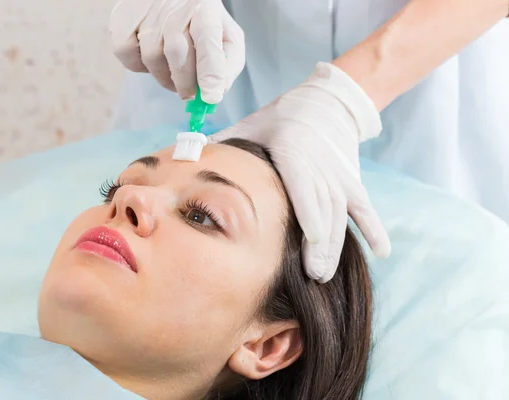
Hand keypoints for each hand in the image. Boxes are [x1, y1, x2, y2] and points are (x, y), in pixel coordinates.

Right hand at [109, 0, 244, 103]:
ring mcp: (146, 12)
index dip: (210, 72)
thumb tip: (217, 91)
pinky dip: (139, 66)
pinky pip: (128, 57)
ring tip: (173, 72)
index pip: (207, 39)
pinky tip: (151, 57)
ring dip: (164, 76)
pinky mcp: (122, 20)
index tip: (210, 96)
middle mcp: (174, 7)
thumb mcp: (224, 33)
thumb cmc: (199, 20)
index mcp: (204, 8)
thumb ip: (229, 62)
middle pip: (177, 53)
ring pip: (152, 58)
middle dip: (185, 82)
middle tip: (189, 93)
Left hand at [210, 63, 390, 282]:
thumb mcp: (252, 124)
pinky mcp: (351, 179)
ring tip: (326, 274)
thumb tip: (187, 155)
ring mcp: (340, 175)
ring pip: (341, 214)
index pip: (303, 191)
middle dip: (319, 246)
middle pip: (323, 211)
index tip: (308, 247)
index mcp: (295, 154)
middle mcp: (321, 167)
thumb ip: (224, 141)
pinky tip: (382, 251)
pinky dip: (374, 227)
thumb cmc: (282, 116)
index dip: (309, 220)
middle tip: (312, 277)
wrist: (326, 100)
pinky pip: (364, 206)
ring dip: (336, 245)